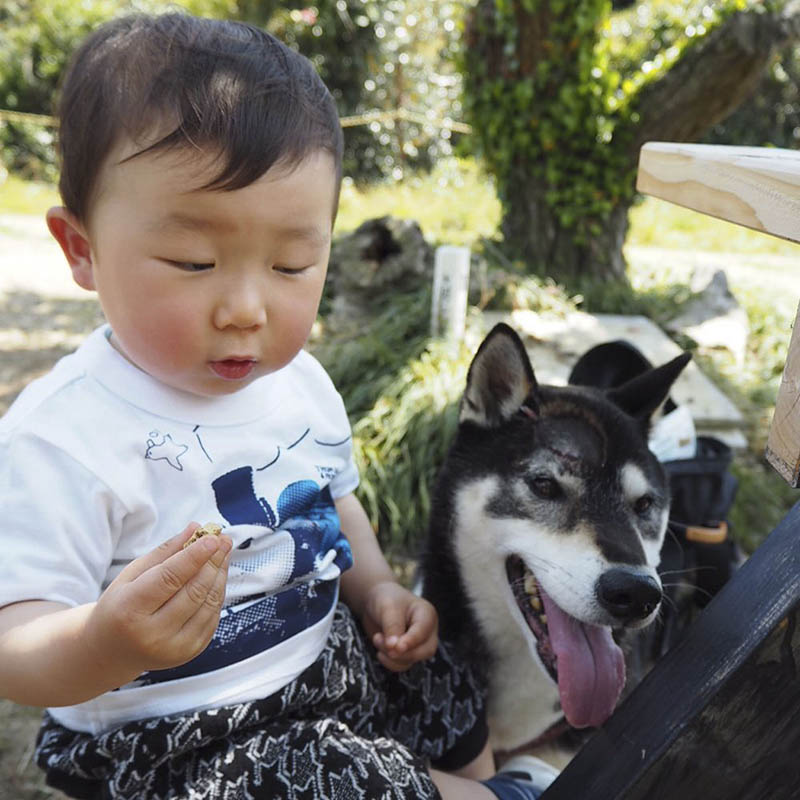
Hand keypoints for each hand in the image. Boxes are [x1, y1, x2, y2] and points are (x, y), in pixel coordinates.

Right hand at [86, 523, 231, 677]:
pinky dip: (217, 593)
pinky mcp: (189, 652)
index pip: (169, 578)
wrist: (111, 652)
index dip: (194, 556)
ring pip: (208, 603)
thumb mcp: (132, 575)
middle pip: (193, 591)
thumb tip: (195, 528)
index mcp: (130, 610)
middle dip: (213, 561)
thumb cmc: (121, 605)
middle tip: (224, 539)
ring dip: (220, 574)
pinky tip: (217, 575)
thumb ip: (165, 552)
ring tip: (223, 553)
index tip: (213, 537)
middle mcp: (152, 634)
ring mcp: (173, 648)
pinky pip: (212, 617)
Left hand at [361, 581, 437, 671]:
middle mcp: (427, 630)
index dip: (410, 641)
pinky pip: (403, 665)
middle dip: (401, 652)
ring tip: (377, 639)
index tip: (396, 647)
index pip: (423, 632)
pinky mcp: (408, 652)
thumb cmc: (385, 599)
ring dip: (392, 656)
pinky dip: (390, 662)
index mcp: (427, 614)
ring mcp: (418, 643)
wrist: (374, 602)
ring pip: (413, 660)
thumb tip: (394, 648)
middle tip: (380, 641)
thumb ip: (392, 626)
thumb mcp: (387, 607)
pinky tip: (380, 650)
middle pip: (425, 651)